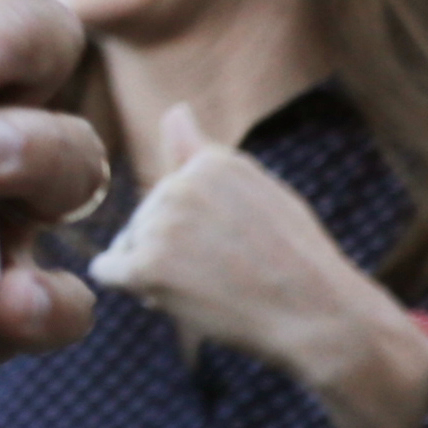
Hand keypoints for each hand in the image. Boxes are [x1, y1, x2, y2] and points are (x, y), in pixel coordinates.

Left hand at [93, 103, 427, 427]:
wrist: (319, 317)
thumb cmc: (292, 257)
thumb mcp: (257, 192)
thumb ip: (202, 155)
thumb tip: (173, 109)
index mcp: (211, 161)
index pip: (170, 191)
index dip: (197, 224)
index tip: (239, 239)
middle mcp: (180, 184)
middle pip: (145, 220)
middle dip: (174, 248)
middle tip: (231, 268)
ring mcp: (161, 225)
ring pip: (128, 247)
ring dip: (158, 271)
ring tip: (215, 284)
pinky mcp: (146, 267)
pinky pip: (107, 271)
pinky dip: (133, 286)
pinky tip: (172, 294)